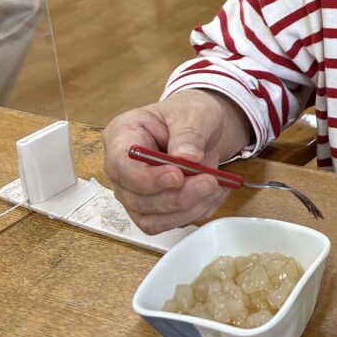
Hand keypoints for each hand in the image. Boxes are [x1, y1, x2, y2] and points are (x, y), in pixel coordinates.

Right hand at [103, 89, 246, 233]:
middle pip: (136, 199)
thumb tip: (187, 158)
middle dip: (177, 196)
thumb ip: (190, 133)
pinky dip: (196, 212)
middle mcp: (123, 169)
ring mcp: (135, 192)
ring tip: (215, 186)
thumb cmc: (189, 115)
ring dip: (188, 208)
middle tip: (210, 181)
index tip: (178, 176)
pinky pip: (170, 223)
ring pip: (152, 219)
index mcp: (122, 136)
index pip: (120, 167)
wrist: (200, 128)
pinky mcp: (153, 209)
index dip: (147, 178)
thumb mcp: (194, 113)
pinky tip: (214, 194)